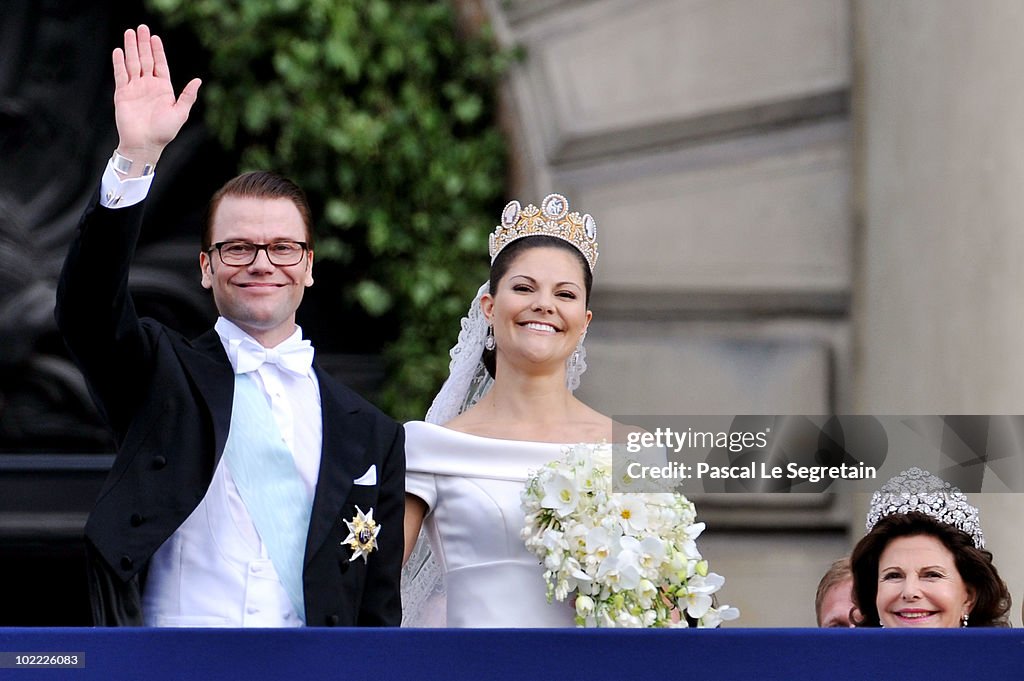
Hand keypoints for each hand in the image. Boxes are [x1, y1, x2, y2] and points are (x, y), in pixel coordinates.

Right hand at [112, 24, 200, 174]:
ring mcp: (135, 88)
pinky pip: (121, 75)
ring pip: (132, 63)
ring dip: (130, 48)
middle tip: (141, 28)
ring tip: (129, 32)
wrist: (145, 144)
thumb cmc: (164, 132)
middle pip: (145, 59)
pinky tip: (119, 50)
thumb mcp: (180, 113)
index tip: (154, 37)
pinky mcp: (123, 94)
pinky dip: (119, 63)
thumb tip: (198, 80)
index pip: (160, 64)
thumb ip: (188, 96)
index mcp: (163, 89)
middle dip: (143, 44)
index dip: (157, 51)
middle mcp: (148, 86)